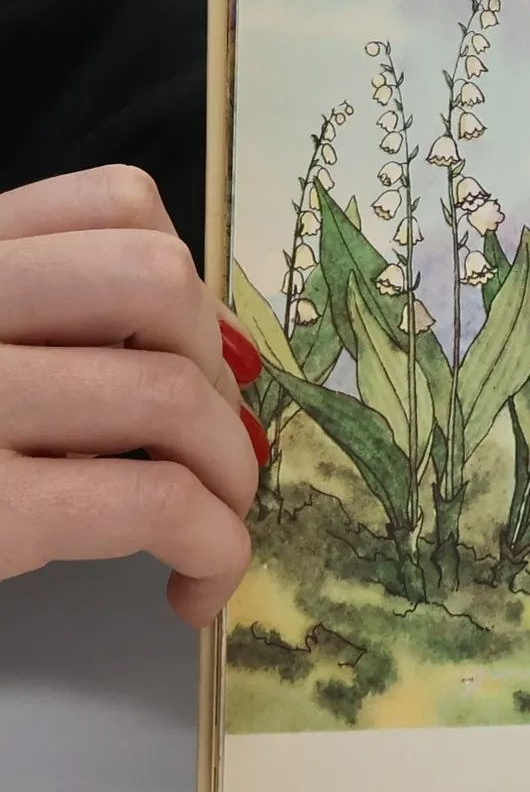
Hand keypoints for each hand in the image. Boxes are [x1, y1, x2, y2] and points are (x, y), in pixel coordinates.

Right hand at [0, 166, 264, 626]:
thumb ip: (39, 323)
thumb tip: (206, 350)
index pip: (119, 203)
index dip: (188, 289)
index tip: (187, 366)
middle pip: (159, 282)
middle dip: (216, 370)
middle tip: (199, 450)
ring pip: (169, 393)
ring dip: (228, 470)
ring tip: (208, 525)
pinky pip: (155, 502)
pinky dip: (214, 547)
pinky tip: (193, 588)